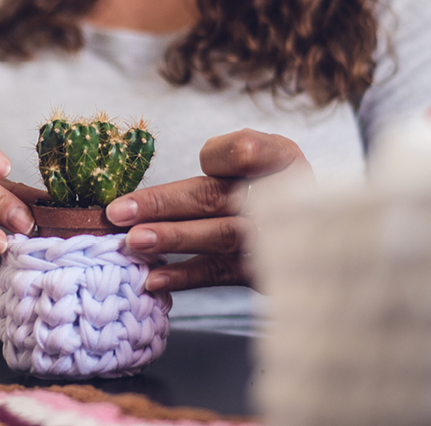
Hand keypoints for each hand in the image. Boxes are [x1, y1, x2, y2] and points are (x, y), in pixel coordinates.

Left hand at [104, 129, 312, 291]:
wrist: (311, 234)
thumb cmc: (267, 184)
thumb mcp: (259, 157)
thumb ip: (228, 156)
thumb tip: (184, 182)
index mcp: (282, 158)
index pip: (247, 151)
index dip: (221, 157)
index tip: (200, 161)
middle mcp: (285, 197)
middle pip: (217, 197)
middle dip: (164, 204)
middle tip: (119, 212)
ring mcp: (275, 239)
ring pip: (219, 236)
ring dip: (173, 238)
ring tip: (134, 242)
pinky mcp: (264, 272)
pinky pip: (220, 272)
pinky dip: (185, 276)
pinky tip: (153, 278)